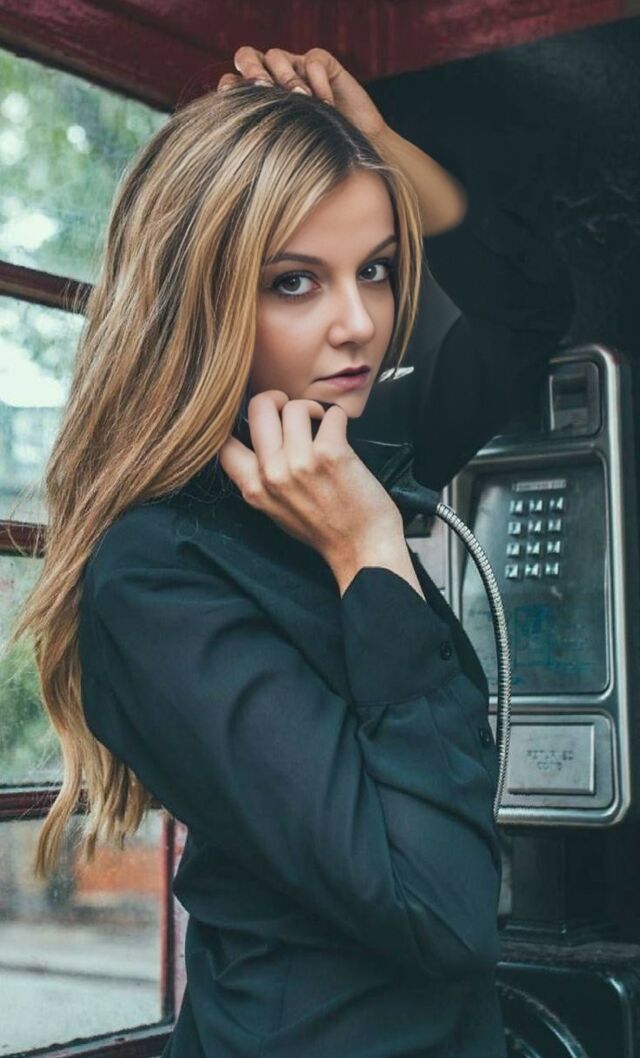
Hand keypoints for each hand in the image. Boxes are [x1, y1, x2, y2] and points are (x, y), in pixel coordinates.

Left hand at [217, 46, 387, 144]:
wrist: (358, 156)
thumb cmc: (317, 161)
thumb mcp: (283, 154)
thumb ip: (259, 143)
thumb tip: (234, 153)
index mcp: (256, 99)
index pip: (232, 82)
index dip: (231, 87)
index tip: (234, 102)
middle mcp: (272, 80)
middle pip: (247, 56)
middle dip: (250, 69)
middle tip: (262, 89)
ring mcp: (296, 69)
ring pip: (276, 55)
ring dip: (287, 79)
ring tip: (302, 102)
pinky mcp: (323, 65)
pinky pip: (312, 60)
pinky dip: (317, 81)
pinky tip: (327, 106)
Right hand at [218, 390, 403, 561]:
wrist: (361, 549)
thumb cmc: (323, 529)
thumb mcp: (276, 510)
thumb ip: (261, 480)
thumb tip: (256, 442)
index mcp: (253, 489)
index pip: (223, 442)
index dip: (238, 421)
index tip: (258, 422)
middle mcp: (271, 474)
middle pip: (259, 407)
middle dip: (277, 399)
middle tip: (292, 410)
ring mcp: (300, 463)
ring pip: (295, 406)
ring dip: (312, 410)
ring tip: (321, 424)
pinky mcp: (331, 454)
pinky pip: (331, 414)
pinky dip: (338, 418)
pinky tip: (341, 433)